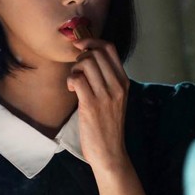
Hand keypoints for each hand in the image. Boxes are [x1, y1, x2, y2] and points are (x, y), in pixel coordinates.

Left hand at [66, 36, 130, 172]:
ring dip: (75, 68)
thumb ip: (107, 78)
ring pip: (86, 63)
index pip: (110, 48)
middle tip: (77, 70)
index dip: (92, 41)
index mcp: (124, 81)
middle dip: (81, 56)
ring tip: (75, 81)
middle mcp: (117, 86)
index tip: (80, 46)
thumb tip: (90, 57)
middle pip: (96, 52)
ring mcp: (105, 95)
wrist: (110, 153)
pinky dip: (70, 80)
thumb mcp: (116, 98)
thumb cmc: (109, 125)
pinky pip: (77, 78)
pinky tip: (72, 90)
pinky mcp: (91, 105)